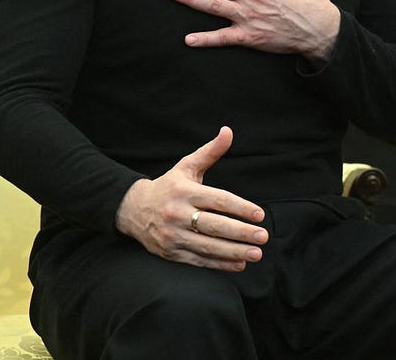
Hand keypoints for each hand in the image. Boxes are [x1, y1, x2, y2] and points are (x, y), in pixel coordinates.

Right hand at [114, 126, 268, 271]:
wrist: (132, 209)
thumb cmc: (169, 186)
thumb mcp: (186, 166)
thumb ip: (210, 152)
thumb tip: (228, 131)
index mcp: (184, 192)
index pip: (217, 200)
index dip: (240, 208)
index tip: (260, 214)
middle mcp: (177, 214)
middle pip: (214, 226)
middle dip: (241, 233)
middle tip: (263, 237)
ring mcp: (173, 236)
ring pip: (207, 246)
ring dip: (234, 251)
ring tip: (256, 253)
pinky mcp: (170, 252)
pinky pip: (198, 260)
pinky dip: (219, 264)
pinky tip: (239, 264)